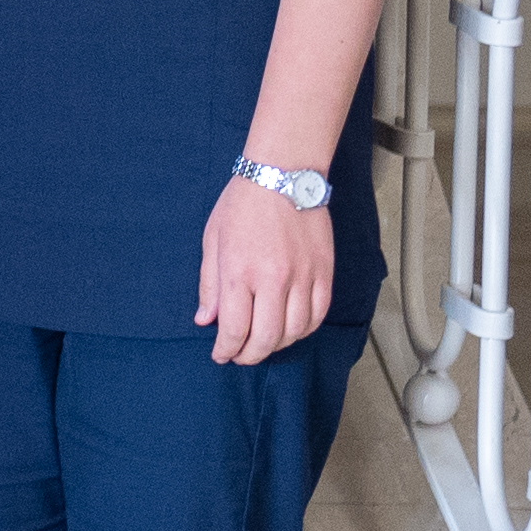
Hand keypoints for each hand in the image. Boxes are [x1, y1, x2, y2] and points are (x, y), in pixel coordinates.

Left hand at [198, 171, 335, 366]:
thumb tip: (206, 320)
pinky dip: (304, 329)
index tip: (221, 355)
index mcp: (240, 272)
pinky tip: (291, 330)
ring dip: (278, 345)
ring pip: (295, 331)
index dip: (226, 349)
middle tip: (240, 356)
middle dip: (250, 355)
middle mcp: (274, 279)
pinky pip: (318, 314)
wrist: (283, 175)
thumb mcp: (212, 241)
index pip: (234, 328)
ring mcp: (303, 276)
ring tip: (263, 343)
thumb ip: (209, 285)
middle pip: (267, 337)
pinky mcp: (324, 272)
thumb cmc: (242, 204)